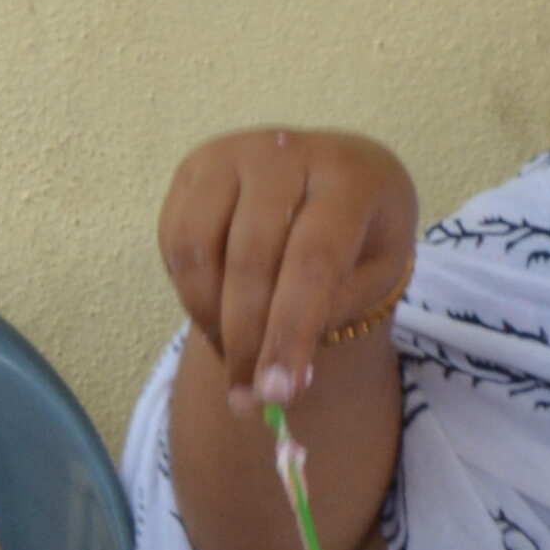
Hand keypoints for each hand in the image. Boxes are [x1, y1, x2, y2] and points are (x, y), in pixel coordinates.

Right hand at [156, 126, 420, 412]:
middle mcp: (286, 151)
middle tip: (249, 399)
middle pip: (251, 260)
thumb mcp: (374, 273)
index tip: (279, 394)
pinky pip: (175, 240)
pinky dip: (190, 290)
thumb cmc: (362, 235)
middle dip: (246, 342)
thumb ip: (331, 312)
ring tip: (235, 356)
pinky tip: (218, 312)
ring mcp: (233, 152)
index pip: (313, 261)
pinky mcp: (196, 166)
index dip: (291, 332)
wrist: (335, 180)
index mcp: (349, 175)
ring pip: (199, 251)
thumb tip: (276, 382)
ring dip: (210, 319)